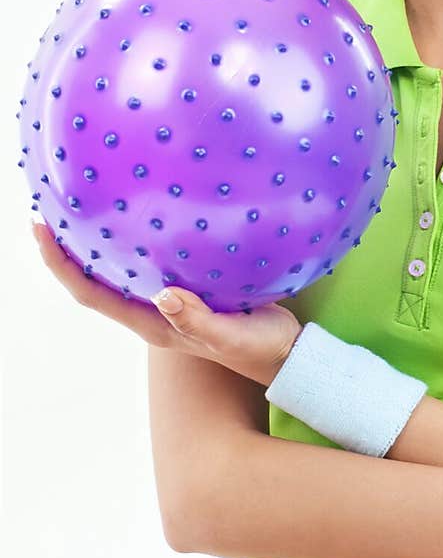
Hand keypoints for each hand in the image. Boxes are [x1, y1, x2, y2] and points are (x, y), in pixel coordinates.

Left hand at [32, 220, 302, 386]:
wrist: (285, 353)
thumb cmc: (258, 348)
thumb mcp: (230, 335)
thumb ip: (197, 319)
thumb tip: (163, 294)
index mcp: (152, 323)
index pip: (91, 294)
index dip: (61, 264)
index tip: (41, 228)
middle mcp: (152, 311)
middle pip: (93, 280)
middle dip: (66, 249)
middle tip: (51, 207)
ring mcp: (169, 301)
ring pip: (118, 270)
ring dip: (97, 243)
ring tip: (86, 204)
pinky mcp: (190, 288)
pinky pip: (149, 261)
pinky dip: (135, 239)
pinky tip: (144, 213)